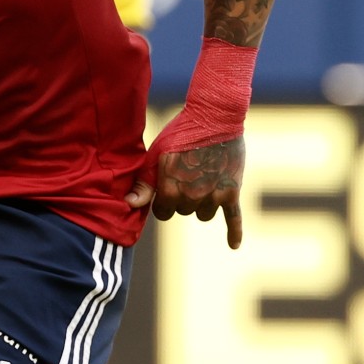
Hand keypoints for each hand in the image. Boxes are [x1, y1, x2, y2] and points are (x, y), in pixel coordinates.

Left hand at [125, 134, 245, 248]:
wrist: (214, 117)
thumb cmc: (179, 134)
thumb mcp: (155, 156)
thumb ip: (144, 184)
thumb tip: (129, 204)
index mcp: (170, 189)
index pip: (163, 213)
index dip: (163, 200)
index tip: (166, 186)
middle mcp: (192, 197)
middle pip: (184, 212)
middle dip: (182, 198)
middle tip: (186, 173)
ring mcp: (214, 196)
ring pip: (203, 214)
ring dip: (201, 203)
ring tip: (202, 176)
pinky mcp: (232, 192)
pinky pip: (234, 218)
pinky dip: (234, 232)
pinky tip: (233, 245)